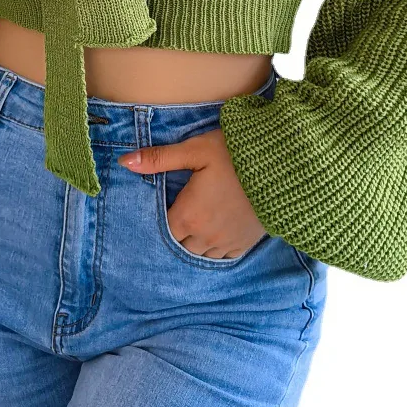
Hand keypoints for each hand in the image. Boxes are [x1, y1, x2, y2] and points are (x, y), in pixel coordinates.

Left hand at [118, 127, 266, 258]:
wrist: (282, 166)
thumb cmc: (234, 154)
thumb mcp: (194, 150)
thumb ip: (159, 159)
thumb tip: (124, 162)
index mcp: (188, 216)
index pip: (162, 231)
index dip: (158, 221)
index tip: (160, 210)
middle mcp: (205, 236)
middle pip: (179, 245)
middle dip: (175, 233)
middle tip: (177, 215)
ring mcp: (226, 243)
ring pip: (199, 254)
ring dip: (194, 242)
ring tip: (194, 224)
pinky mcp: (245, 243)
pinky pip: (222, 256)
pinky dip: (214, 248)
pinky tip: (214, 231)